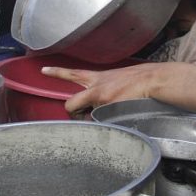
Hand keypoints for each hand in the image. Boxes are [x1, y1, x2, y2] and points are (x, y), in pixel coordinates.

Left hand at [41, 63, 165, 114]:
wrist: (153, 79)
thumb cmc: (139, 80)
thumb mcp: (117, 78)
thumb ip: (104, 88)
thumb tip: (99, 102)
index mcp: (98, 77)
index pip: (73, 73)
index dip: (56, 72)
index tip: (43, 70)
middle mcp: (96, 87)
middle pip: (70, 103)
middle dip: (72, 113)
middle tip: (81, 117)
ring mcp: (101, 99)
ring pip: (87, 118)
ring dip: (94, 122)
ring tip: (111, 116)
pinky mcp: (109, 108)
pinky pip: (100, 123)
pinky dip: (107, 125)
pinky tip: (118, 120)